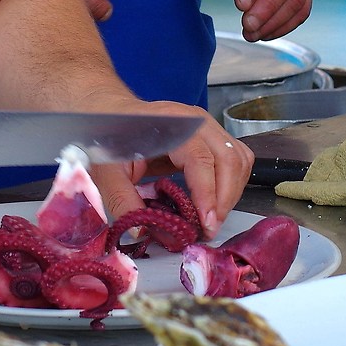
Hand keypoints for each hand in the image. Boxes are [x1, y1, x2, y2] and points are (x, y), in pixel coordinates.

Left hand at [85, 100, 254, 235]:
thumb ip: (122, 201)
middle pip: (229, 159)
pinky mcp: (212, 137)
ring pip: (239, 160)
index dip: (207, 193)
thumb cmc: (109, 138)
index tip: (205, 224)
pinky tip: (214, 203)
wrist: (112, 115)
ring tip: (210, 220)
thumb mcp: (106, 172)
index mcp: (170, 124)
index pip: (201, 158)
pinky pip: (237, 160)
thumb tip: (142, 231)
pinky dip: (232, 185)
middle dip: (224, 200)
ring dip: (231, 194)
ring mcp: (208, 127)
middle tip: (208, 230)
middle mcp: (196, 121)